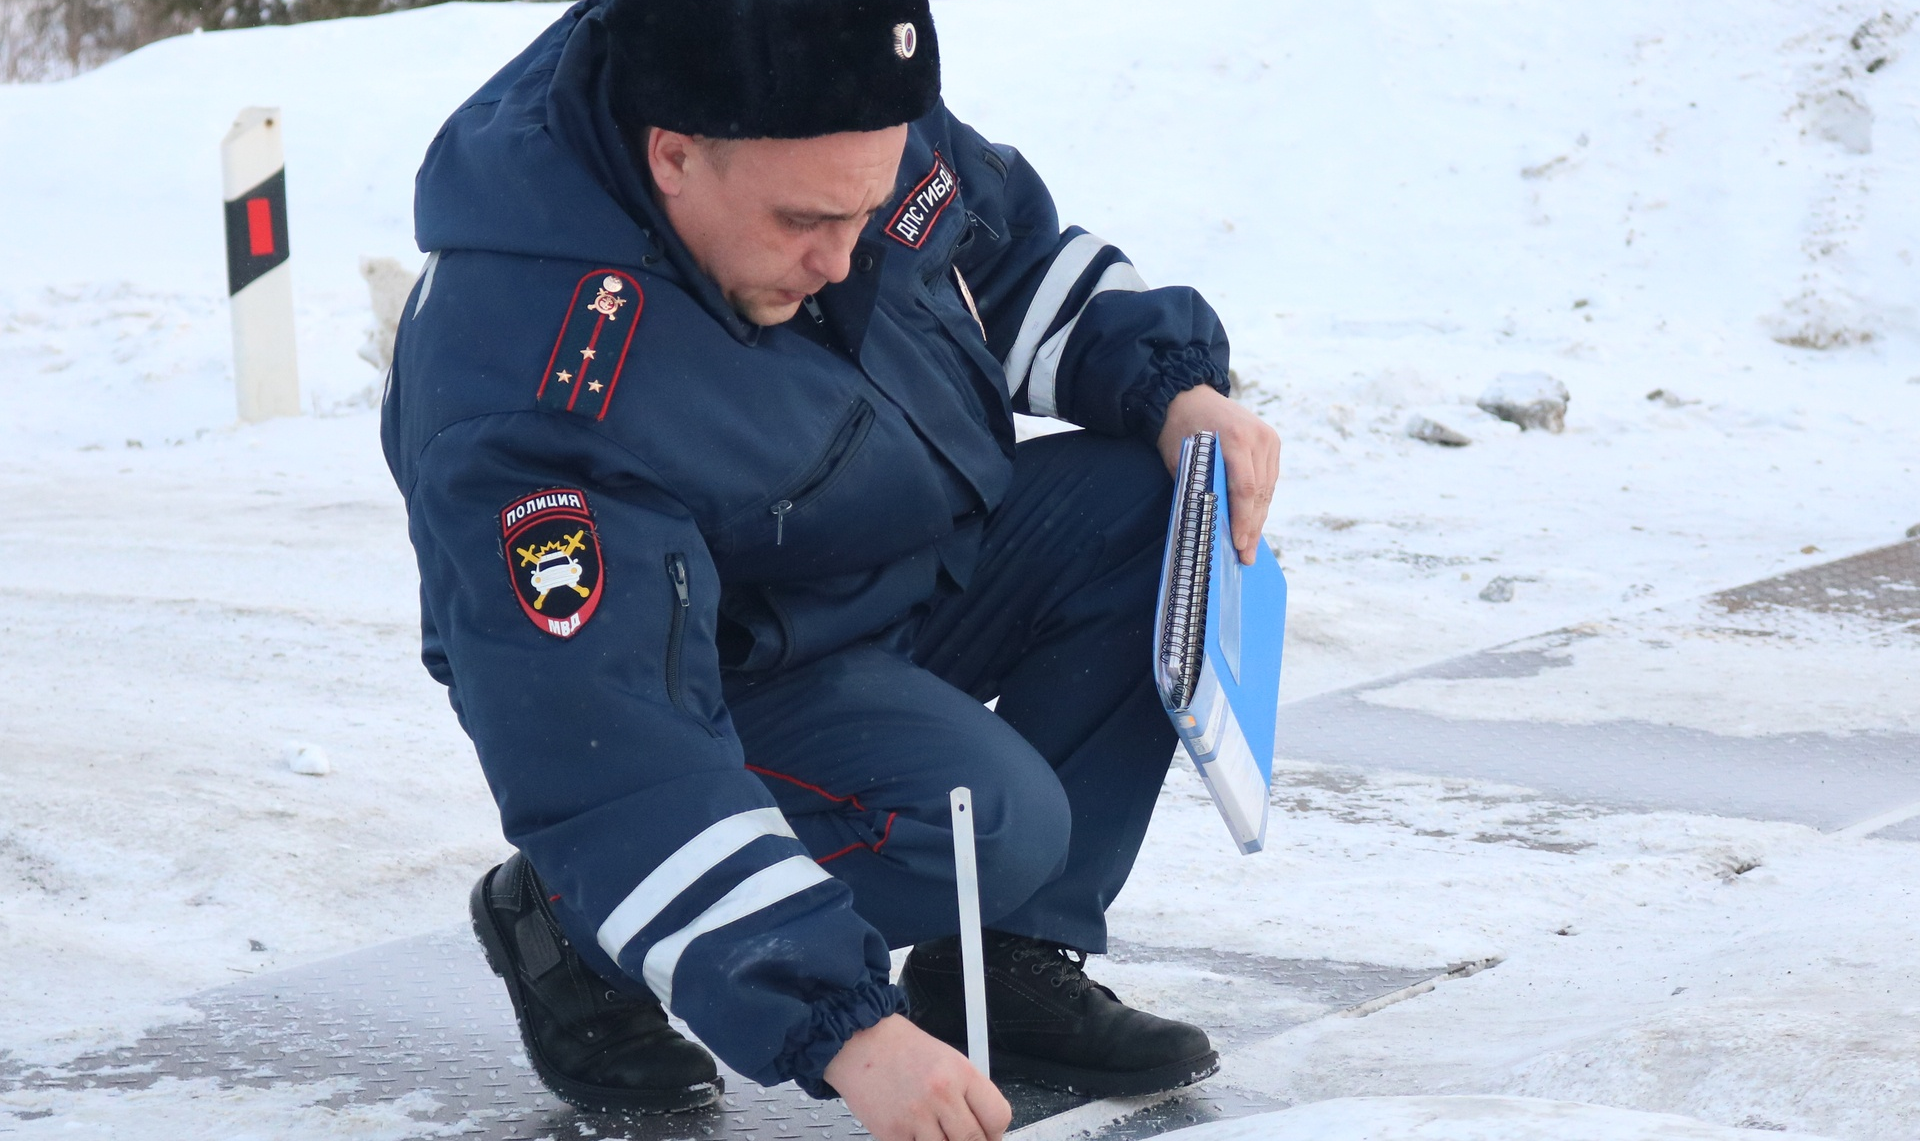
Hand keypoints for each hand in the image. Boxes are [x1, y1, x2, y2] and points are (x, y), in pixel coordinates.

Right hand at [824, 1015, 1010, 1140]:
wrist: (859, 1042)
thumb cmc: (900, 1048)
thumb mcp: (947, 1058)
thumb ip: (967, 1091)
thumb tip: (983, 1124)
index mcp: (960, 1072)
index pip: (998, 1116)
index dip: (996, 1133)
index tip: (990, 1136)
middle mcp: (941, 1094)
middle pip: (974, 1140)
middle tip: (964, 1139)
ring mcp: (917, 1116)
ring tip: (938, 1134)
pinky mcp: (893, 1133)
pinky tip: (916, 1133)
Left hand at [1156, 384, 1280, 564]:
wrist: (1188, 394)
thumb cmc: (1178, 429)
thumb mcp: (1180, 460)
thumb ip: (1198, 488)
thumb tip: (1211, 527)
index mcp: (1233, 438)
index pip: (1244, 488)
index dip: (1243, 520)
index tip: (1240, 544)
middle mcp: (1257, 437)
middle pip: (1259, 492)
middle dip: (1253, 526)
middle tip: (1247, 555)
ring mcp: (1267, 437)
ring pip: (1267, 488)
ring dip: (1258, 517)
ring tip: (1250, 544)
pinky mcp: (1271, 440)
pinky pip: (1269, 478)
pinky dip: (1260, 500)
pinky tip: (1253, 520)